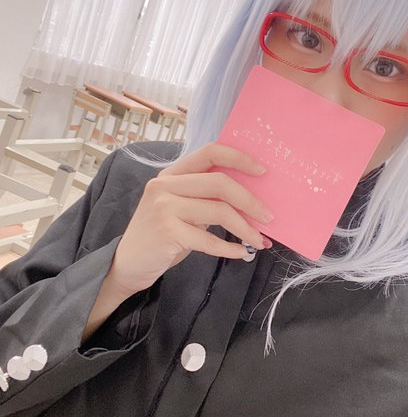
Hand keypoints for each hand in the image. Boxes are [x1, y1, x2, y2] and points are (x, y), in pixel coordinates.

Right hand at [107, 142, 272, 295]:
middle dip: (250, 201)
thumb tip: (251, 200)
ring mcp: (163, 207)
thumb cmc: (163, 235)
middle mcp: (165, 184)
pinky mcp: (166, 231)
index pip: (210, 152)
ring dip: (246, 228)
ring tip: (259, 241)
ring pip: (218, 211)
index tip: (263, 171)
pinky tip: (241, 253)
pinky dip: (230, 248)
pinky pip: (209, 238)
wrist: (128, 264)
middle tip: (269, 217)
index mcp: (172, 173)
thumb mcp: (181, 208)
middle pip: (220, 182)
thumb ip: (205, 197)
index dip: (239, 158)